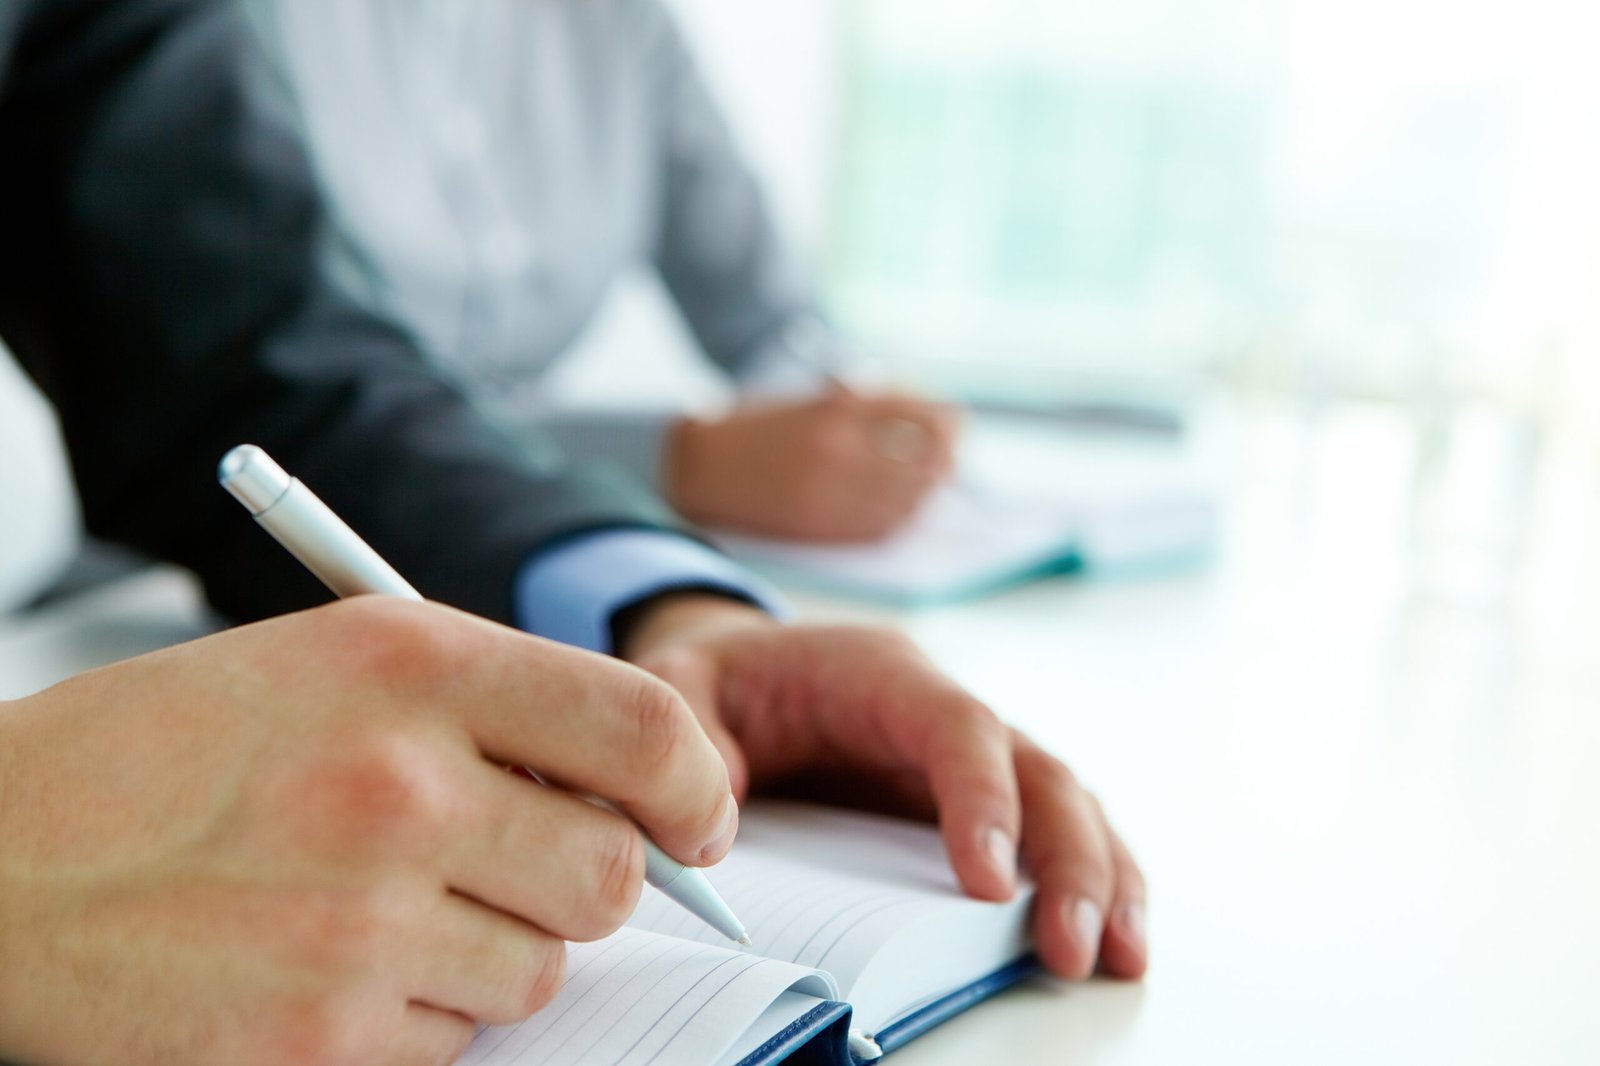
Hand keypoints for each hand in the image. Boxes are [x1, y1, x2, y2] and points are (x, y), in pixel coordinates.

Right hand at [0, 597, 735, 1065]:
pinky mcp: (318, 1036)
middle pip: (611, 874)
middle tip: (514, 869)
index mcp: (409, 660)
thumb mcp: (329, 665)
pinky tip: (324, 968)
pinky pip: (452, 1040)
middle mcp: (399, 781)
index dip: (697, 787)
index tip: (696, 822)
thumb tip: (635, 793)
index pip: (643, 727)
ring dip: (489, 952)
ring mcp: (360, 917)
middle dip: (583, 883)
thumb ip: (489, 709)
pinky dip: (413, 1017)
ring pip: (539, 970)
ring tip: (377, 910)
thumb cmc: (159, 754)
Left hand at [619, 595, 1148, 981]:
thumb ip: (691, 739)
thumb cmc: (723, 682)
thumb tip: (719, 829)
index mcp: (881, 673)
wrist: (742, 670)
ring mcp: (970, 756)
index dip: (983, 796)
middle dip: (1067, 858)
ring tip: (1117, 955)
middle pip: (1037, 768)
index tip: (989, 882)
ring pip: (1063, 801)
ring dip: (1099, 876)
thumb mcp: (681, 689)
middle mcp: (944, 710)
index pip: (956, 725)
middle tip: (1073, 946)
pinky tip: (1110, 937)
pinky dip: (1088, 880)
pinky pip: (1049, 831)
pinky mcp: (975, 799)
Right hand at [664, 386, 960, 540]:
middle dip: (944, 460)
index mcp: (837, 406)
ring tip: (925, 484)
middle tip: (948, 459)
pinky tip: (897, 508)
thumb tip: (929, 422)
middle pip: (924, 462)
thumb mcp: (814, 400)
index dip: (947, 422)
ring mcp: (829, 492)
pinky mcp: (819, 526)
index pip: (922, 415)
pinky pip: (879, 528)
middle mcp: (839, 450)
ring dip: (923, 492)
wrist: (698, 463)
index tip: (955, 423)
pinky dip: (897, 518)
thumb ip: (867, 408)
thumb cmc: (760, 426)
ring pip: (907, 500)